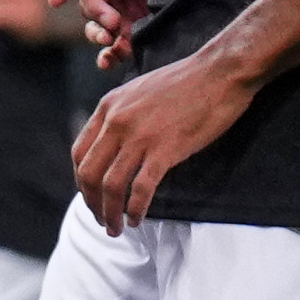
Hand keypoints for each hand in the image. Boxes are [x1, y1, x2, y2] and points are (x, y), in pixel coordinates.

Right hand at [51, 0, 161, 70]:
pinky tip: (108, 61)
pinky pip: (114, 50)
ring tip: (110, 38)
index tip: (55, 0)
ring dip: (98, 36)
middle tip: (113, 22)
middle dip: (97, 15)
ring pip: (97, 31)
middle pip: (88, 7)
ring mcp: (122, 17)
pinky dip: (109, 57)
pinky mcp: (135, 36)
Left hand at [70, 45, 254, 231]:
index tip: (91, 196)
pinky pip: (141, 188)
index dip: (81, 181)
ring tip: (116, 228)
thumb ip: (122, 115)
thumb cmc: (186, 82)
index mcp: (108, 107)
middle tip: (101, 220)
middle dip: (91, 203)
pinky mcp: (165, 149)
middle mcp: (117, 121)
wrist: (220, 72)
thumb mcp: (139, 92)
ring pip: (111, 185)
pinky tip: (137, 219)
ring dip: (110, 212)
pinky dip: (136, 209)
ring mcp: (140, 136)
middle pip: (89, 173)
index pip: (79, 153)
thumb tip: (115, 144)